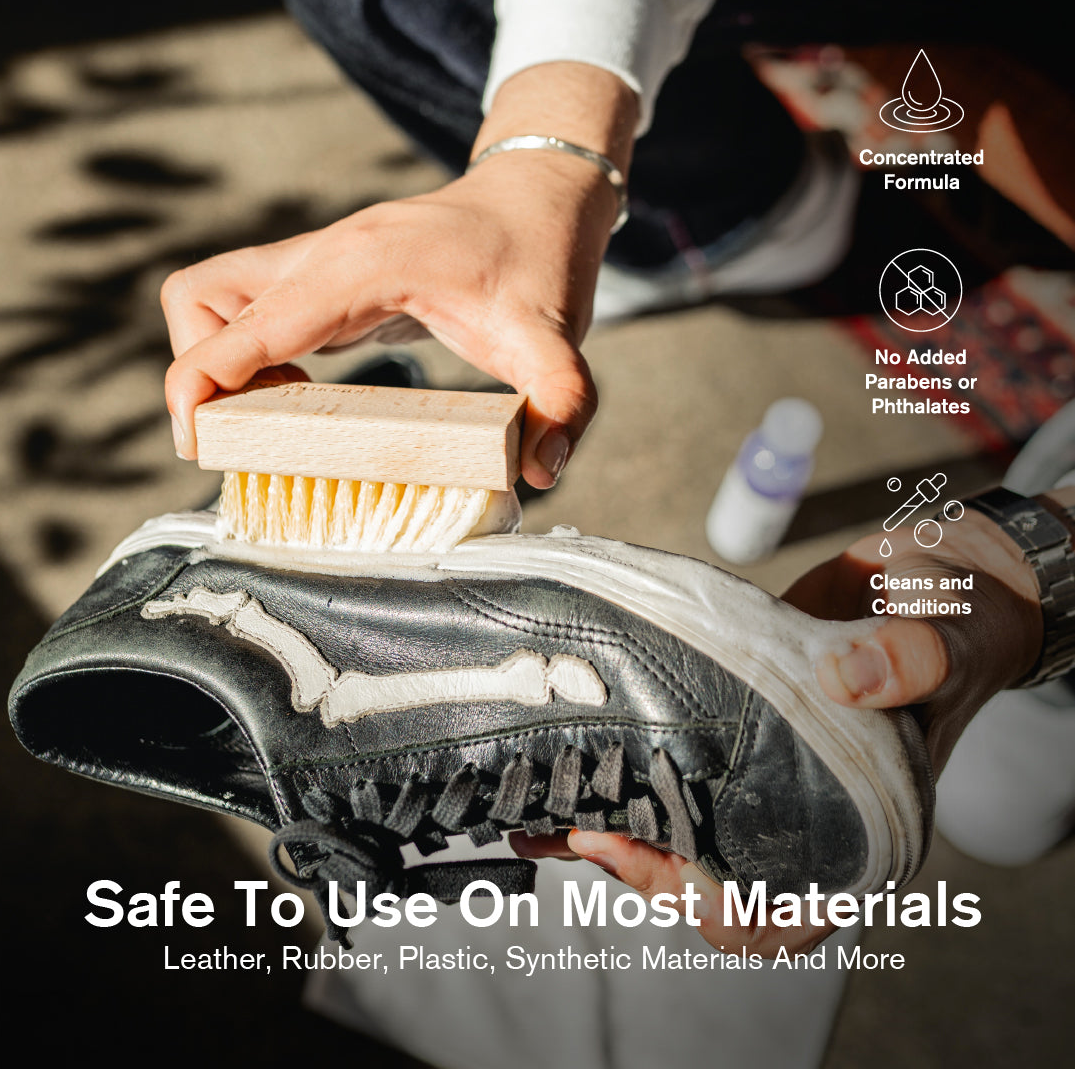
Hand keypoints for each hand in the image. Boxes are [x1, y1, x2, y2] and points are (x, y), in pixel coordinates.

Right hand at [161, 62, 636, 488]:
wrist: (536, 196)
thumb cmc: (538, 256)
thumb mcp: (557, 337)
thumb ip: (560, 401)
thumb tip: (540, 471)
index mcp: (360, 266)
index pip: (242, 322)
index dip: (200, 384)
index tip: (201, 444)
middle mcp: (322, 257)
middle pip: (199, 300)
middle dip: (200, 375)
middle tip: (250, 436)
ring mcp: (317, 262)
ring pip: (212, 300)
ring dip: (221, 364)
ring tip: (283, 417)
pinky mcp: (323, 280)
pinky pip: (250, 314)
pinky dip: (250, 360)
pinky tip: (302, 397)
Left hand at [515, 503, 1044, 955]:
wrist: (936, 580)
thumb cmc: (958, 624)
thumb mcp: (944, 640)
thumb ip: (905, 662)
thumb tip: (846, 678)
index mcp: (859, 831)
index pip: (770, 908)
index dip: (693, 897)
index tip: (622, 851)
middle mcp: (803, 813)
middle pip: (702, 872)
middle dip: (623, 859)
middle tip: (552, 822)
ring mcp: (764, 771)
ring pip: (676, 821)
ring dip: (604, 816)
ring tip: (531, 799)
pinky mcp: (734, 726)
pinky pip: (672, 760)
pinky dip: (622, 760)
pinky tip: (570, 743)